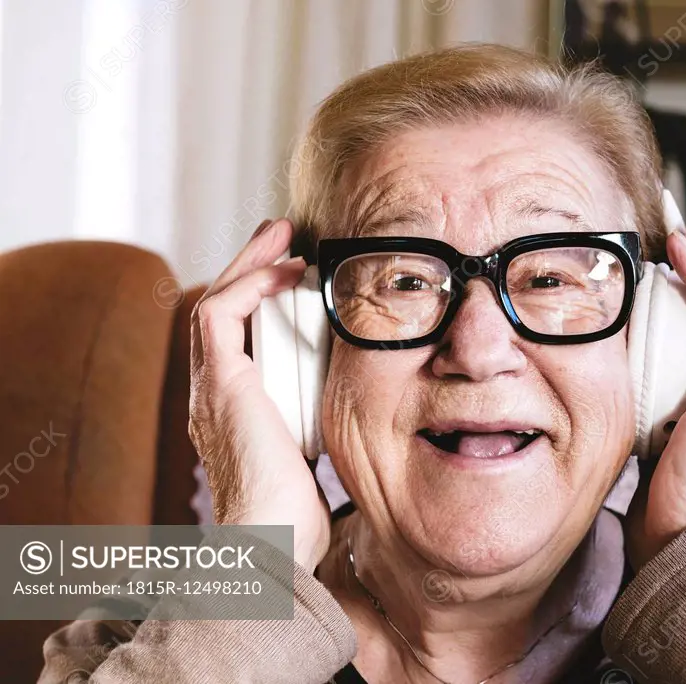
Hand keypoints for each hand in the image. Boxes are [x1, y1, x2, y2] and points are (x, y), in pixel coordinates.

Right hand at [188, 218, 330, 571]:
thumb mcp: (315, 455)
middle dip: (251, 268)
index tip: (295, 274)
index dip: (261, 299)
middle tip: (283, 236)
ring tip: (282, 236)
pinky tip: (284, 272)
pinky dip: (250, 284)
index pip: (238, 338)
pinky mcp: (219, 383)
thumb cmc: (295, 515)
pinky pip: (220, 314)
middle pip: (223, 311)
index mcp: (233, 408)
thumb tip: (365, 415)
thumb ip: (324, 427)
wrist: (271, 542)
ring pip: (216, 302)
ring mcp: (210, 387)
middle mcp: (213, 392)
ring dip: (250, 263)